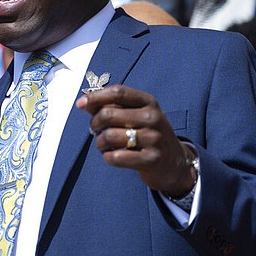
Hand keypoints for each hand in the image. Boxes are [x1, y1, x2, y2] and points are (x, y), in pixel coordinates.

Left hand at [76, 84, 195, 196]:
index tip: (80, 103)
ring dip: (99, 142)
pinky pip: (116, 157)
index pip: (118, 92)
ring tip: (103, 145)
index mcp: (149, 102)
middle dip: (95, 123)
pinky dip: (107, 157)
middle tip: (95, 130)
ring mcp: (154, 139)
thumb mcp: (136, 116)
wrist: (175, 163)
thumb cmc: (148, 135)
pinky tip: (111, 156)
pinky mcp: (151, 160)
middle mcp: (153, 117)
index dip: (96, 96)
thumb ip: (112, 107)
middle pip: (109, 114)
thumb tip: (84, 102)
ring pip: (110, 136)